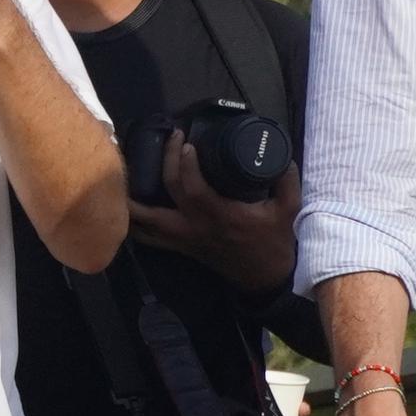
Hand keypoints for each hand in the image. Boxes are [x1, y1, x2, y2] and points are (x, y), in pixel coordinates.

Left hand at [127, 140, 298, 295]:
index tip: (185, 143)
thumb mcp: (288, 209)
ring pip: (145, 218)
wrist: (263, 277)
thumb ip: (286, 181)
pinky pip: (146, 236)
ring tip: (132, 164)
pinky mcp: (178, 246)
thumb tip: (281, 154)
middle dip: (166, 161)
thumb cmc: (274, 242)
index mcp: (220, 215)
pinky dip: (132, 221)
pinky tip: (127, 202)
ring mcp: (182, 238)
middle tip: (171, 138)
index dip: (185, 164)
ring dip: (133, 194)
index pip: (193, 188)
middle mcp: (195, 226)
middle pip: (168, 191)